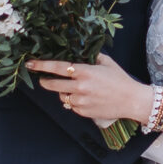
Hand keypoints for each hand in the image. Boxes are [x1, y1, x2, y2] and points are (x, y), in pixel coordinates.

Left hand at [29, 55, 145, 126]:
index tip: (30, 64)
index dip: (42, 65)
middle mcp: (80, 87)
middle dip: (45, 81)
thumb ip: (91, 56)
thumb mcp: (107, 62)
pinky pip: (71, 106)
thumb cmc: (120, 79)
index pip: (57, 68)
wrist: (131, 100)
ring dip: (63, 92)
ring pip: (62, 96)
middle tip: (44, 79)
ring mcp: (80, 101)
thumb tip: (79, 51)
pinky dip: (74, 102)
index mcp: (85, 72)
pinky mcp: (83, 112)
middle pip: (52, 85)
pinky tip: (85, 98)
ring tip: (76, 89)